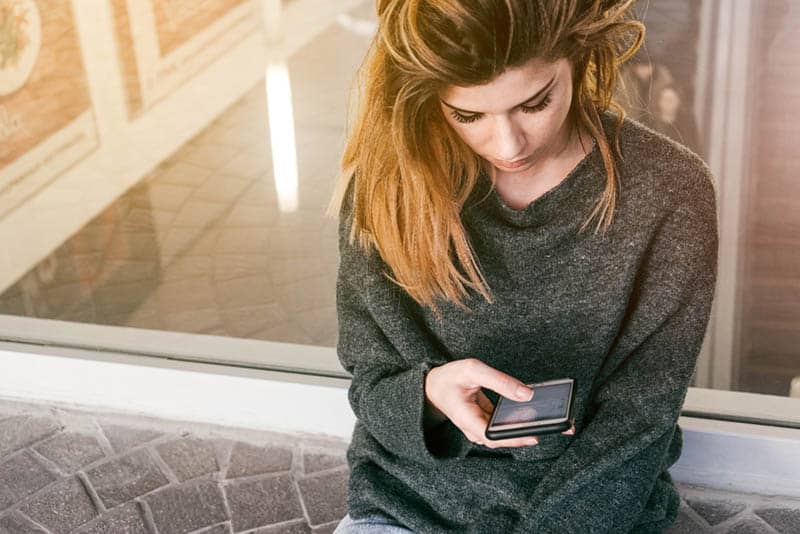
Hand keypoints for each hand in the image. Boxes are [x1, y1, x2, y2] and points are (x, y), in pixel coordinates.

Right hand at [425, 358, 574, 448]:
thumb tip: (527, 394)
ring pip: (508, 433)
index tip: (537, 435)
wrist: (433, 385)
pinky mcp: (488, 422)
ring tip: (557, 420)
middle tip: (562, 427)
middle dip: (533, 434)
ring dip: (531, 427)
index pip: (493, 436)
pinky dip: (523, 419)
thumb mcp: (472, 370)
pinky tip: (541, 412)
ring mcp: (482, 427)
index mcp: (467, 419)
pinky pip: (507, 424)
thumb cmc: (449, 377)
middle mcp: (475, 429)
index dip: (515, 438)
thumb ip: (499, 381)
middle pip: (506, 438)